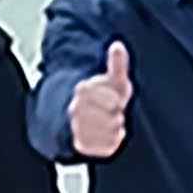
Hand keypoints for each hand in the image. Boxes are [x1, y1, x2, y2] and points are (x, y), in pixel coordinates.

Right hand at [70, 41, 133, 159]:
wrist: (80, 117)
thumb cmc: (103, 96)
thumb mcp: (113, 80)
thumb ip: (117, 64)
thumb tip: (117, 45)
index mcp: (83, 89)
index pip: (113, 100)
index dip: (117, 101)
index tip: (114, 99)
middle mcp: (75, 108)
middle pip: (113, 117)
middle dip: (117, 114)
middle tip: (111, 112)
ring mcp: (76, 127)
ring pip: (111, 132)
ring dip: (116, 128)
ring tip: (109, 123)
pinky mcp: (81, 145)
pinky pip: (107, 147)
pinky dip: (112, 142)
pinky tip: (108, 135)